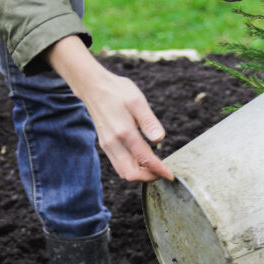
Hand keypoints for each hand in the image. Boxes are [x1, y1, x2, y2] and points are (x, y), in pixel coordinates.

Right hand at [46, 36, 173, 182]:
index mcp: (124, 133)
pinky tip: (143, 161)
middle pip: (130, 174)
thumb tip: (160, 138)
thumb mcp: (137, 101)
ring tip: (156, 169)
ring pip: (123, 172)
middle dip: (149, 177)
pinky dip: (132, 168)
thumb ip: (149, 121)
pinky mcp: (105, 145)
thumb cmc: (118, 91)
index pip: (144, 160)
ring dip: (140, 175)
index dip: (159, 170)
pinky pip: (118, 165)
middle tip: (163, 173)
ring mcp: (107, 145)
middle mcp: (113, 143)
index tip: (171, 175)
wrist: (93, 86)